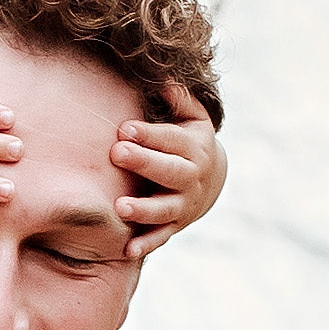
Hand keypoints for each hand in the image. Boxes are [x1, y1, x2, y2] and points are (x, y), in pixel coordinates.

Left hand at [110, 87, 226, 258]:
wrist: (212, 180)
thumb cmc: (189, 140)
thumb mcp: (193, 117)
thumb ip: (179, 99)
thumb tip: (163, 79)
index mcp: (194, 148)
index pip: (171, 140)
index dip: (150, 134)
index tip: (125, 128)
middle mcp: (191, 178)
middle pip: (170, 172)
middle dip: (144, 162)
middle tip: (116, 153)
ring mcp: (183, 204)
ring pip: (165, 209)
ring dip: (143, 209)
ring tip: (120, 207)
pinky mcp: (174, 225)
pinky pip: (160, 237)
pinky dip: (146, 244)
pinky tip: (127, 250)